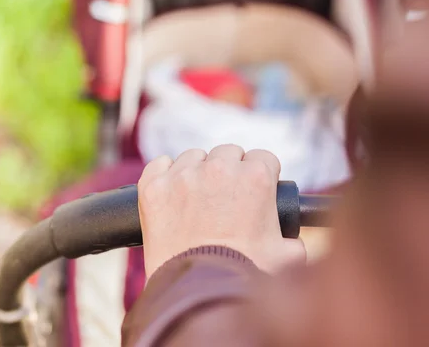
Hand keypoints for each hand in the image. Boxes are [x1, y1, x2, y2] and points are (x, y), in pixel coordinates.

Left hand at [138, 144, 304, 277]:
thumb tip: (293, 241)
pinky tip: (171, 194)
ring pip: (193, 157)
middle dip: (229, 171)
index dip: (261, 175)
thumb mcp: (287, 257)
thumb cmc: (243, 277)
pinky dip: (165, 175)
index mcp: (256, 177)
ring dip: (197, 172)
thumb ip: (294, 239)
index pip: (262, 158)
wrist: (197, 294)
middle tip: (225, 199)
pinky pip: (159, 164)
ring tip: (197, 201)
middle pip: (228, 154)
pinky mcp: (153, 186)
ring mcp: (183, 175)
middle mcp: (219, 168)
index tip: (253, 190)